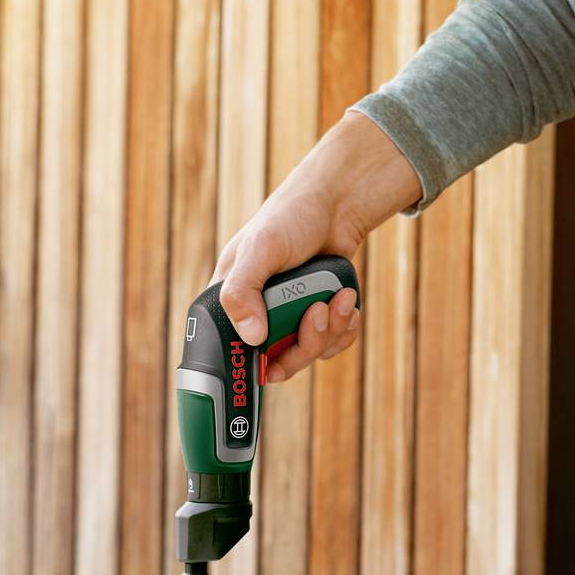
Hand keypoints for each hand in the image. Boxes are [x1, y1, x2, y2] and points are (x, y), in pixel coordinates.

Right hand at [214, 110, 420, 381]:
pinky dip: (344, 327)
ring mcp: (289, 318)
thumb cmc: (290, 217)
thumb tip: (252, 337)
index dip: (247, 367)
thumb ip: (244, 291)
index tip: (270, 368)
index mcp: (231, 301)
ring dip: (329, 331)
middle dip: (304, 343)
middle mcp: (258, 315)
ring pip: (308, 354)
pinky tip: (346, 300)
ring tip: (338, 298)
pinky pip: (331, 344)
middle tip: (317, 311)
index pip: (228, 351)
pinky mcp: (318, 318)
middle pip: (276, 363)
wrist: (337, 205)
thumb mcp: (261, 249)